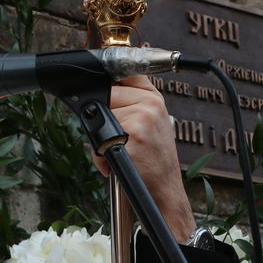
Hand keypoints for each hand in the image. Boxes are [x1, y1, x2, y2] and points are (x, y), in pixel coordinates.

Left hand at [92, 75, 195, 242]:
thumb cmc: (151, 163)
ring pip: (98, 118)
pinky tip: (117, 164)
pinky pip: (98, 141)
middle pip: (104, 94)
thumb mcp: (149, 124)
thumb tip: (99, 88)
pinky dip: (100, 157)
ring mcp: (142, 118)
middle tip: (117, 140)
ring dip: (99, 142)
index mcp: (154, 98)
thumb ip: (130, 103)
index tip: (100, 81)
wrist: (163, 192)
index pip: (124, 69)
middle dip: (101, 119)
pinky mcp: (132, 135)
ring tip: (119, 154)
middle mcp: (151, 104)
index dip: (108, 79)